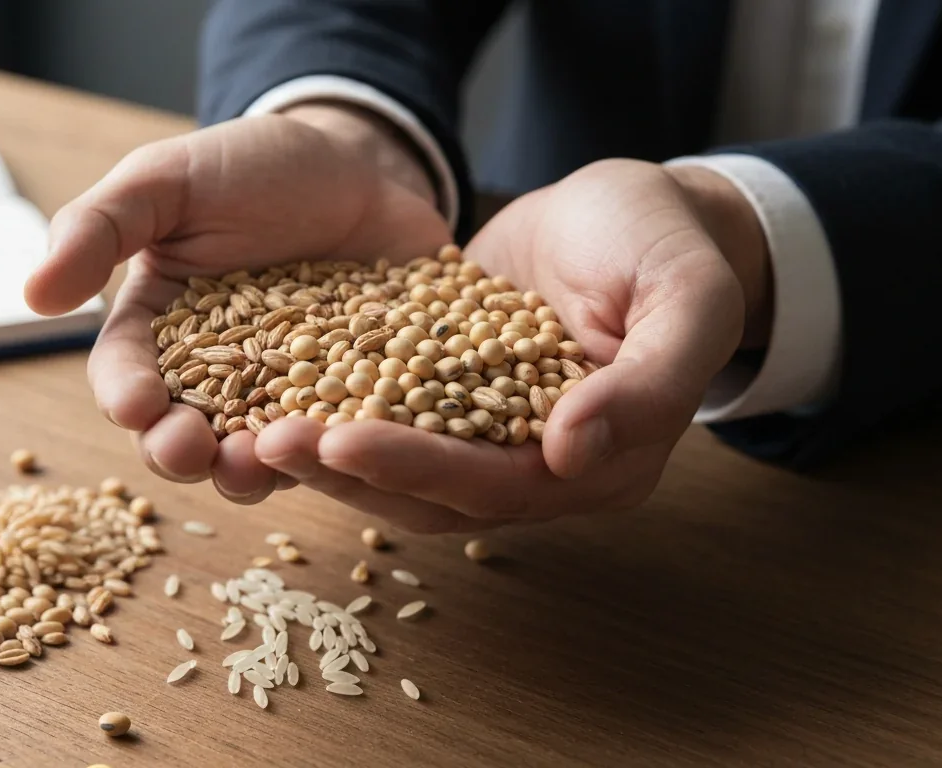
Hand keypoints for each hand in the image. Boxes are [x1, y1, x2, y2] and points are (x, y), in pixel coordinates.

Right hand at [24, 105, 449, 502]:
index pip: (125, 375)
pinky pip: (337, 438)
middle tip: (189, 452)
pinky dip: (333, 450)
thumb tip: (33, 294)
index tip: (137, 406)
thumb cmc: (251, 168)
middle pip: (182, 434)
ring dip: (249, 471)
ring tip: (258, 463)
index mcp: (157, 329)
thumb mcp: (167, 180)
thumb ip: (98, 227)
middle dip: (178, 452)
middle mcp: (216, 378)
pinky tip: (341, 445)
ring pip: (255, 455)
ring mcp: (284, 396)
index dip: (126, 395)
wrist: (360, 163)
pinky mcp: (348, 401)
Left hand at [251, 159, 770, 531]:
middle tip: (268, 443)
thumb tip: (572, 451)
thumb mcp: (687, 296)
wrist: (629, 207)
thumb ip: (650, 381)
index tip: (341, 441)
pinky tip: (276, 395)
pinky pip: (389, 419)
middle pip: (435, 492)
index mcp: (603, 464)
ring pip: (403, 470)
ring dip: (330, 457)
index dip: (420, 469)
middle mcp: (542, 469)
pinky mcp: (450, 399)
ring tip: (255, 431)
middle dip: (350, 470)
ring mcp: (492, 439)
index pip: (499, 485)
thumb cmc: (667, 242)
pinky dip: (337, 414)